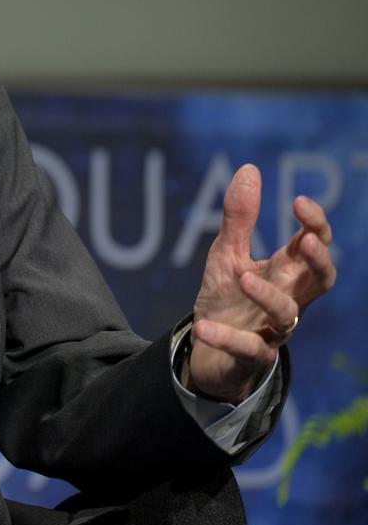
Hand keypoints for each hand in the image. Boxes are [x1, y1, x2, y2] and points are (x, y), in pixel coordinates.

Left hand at [188, 164, 335, 401]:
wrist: (209, 350)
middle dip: (319, 261)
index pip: (314, 245)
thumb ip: (239, 218)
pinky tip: (203, 326)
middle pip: (322, 281)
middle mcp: (288, 299)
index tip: (300, 201)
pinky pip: (248, 349)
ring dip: (269, 296)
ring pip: (287, 315)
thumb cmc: (228, 298)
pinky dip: (226, 338)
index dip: (315, 225)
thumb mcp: (227, 254)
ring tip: (243, 277)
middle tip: (305, 240)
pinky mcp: (253, 356)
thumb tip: (249, 169)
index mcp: (286, 272)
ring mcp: (273, 329)